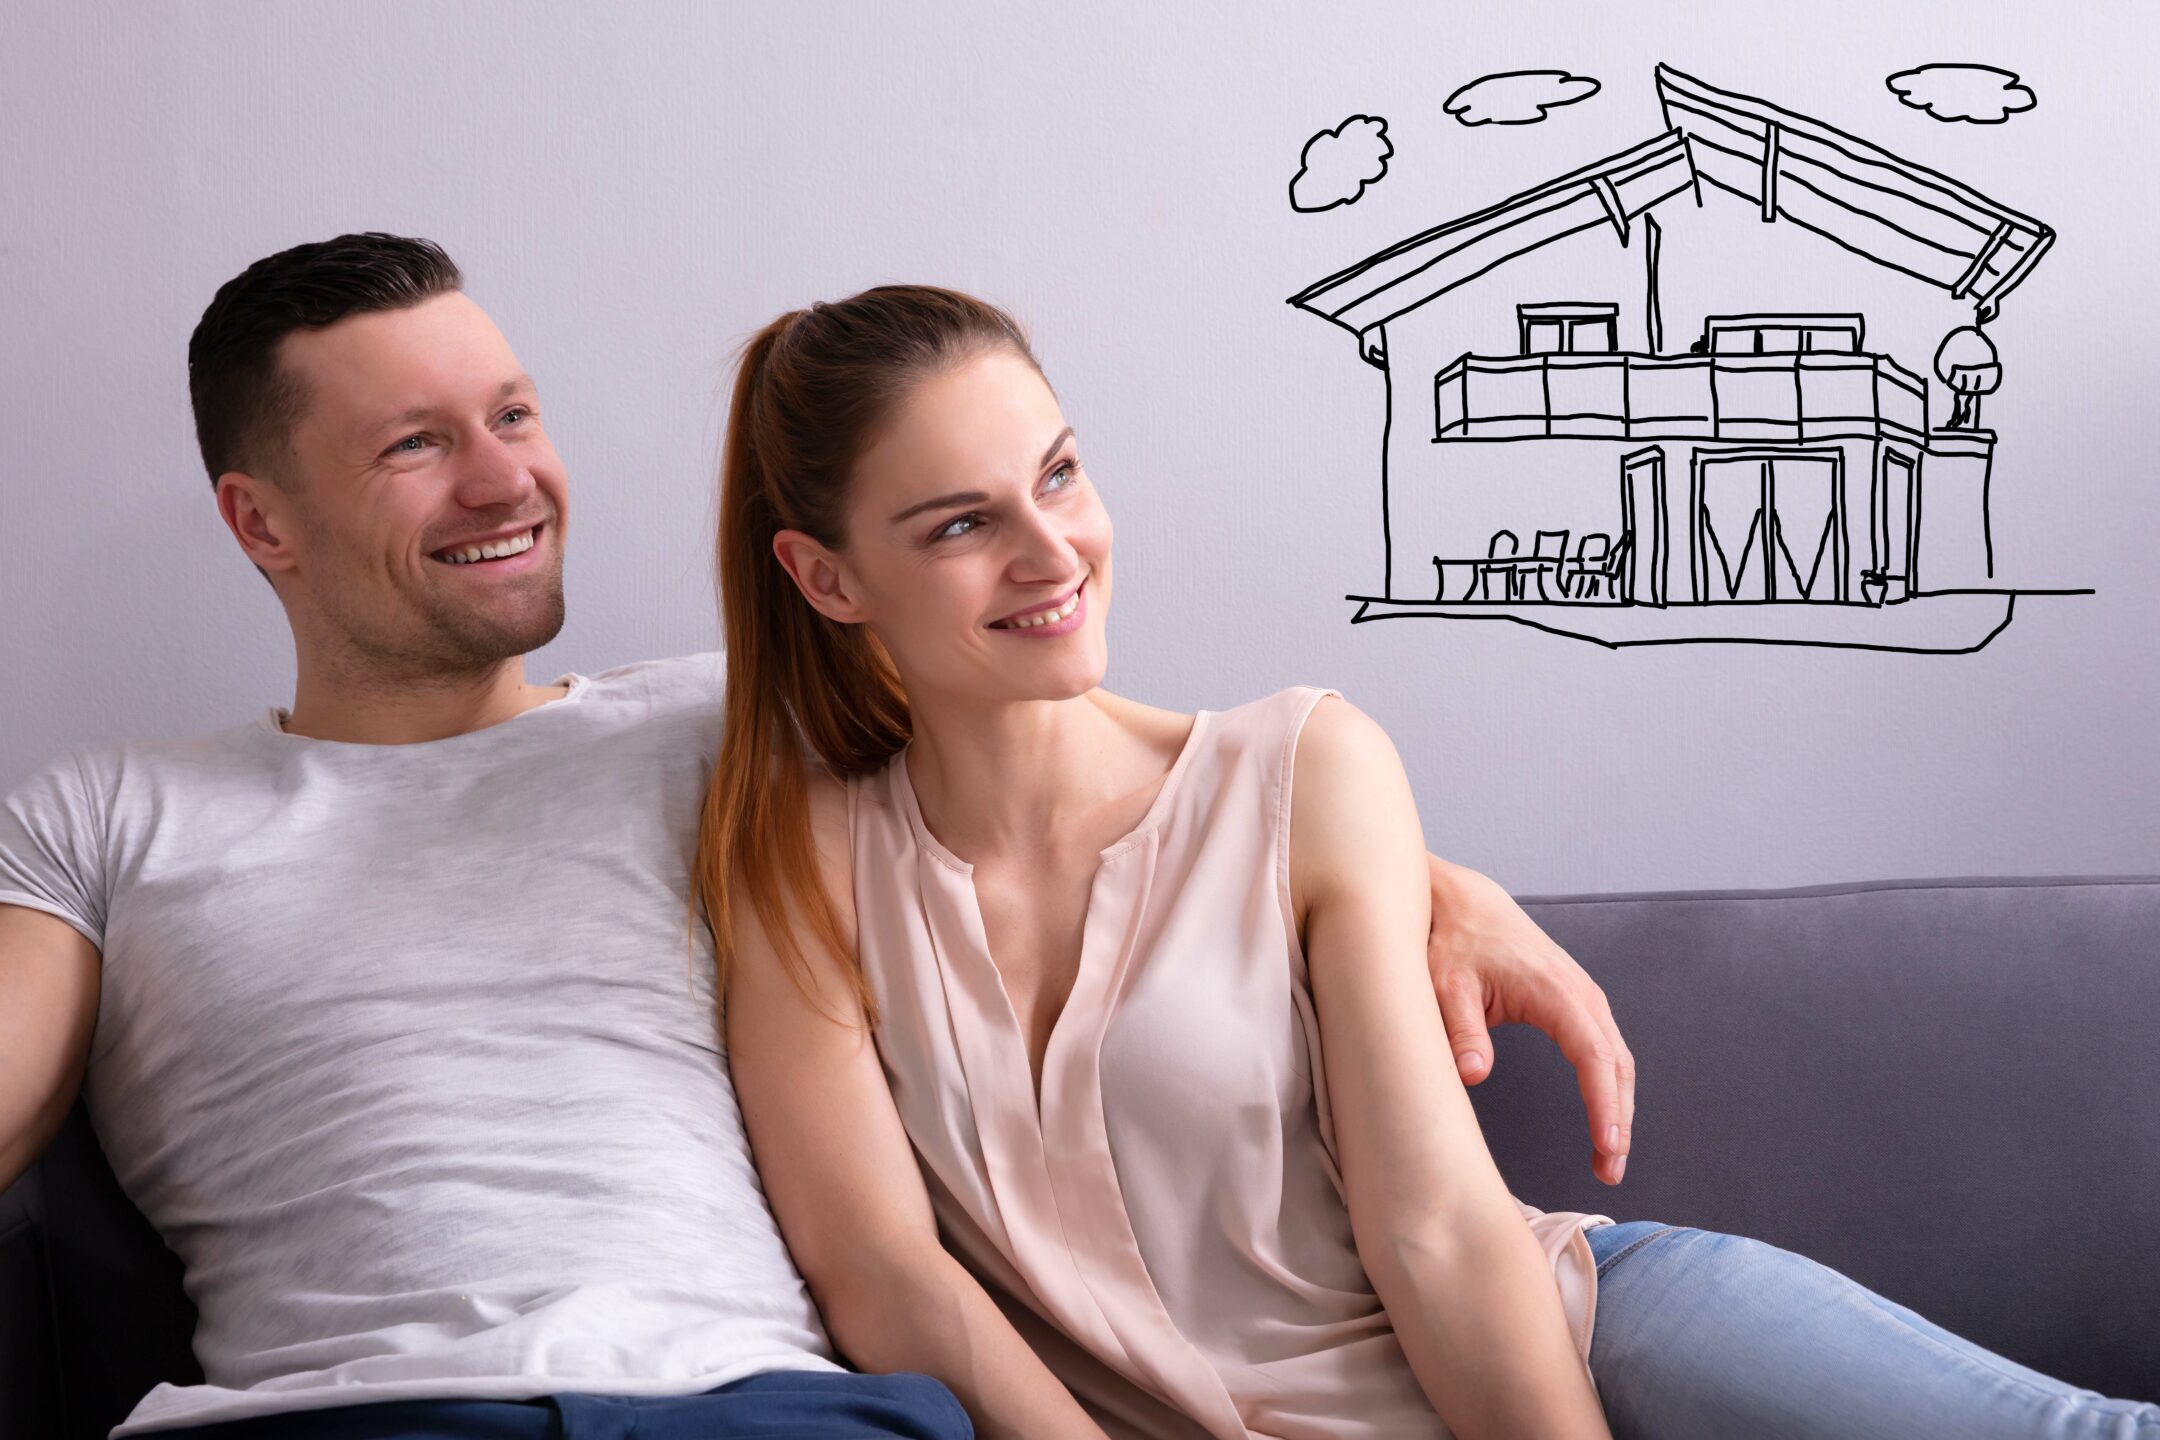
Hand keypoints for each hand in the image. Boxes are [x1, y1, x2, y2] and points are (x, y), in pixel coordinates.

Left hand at [1425, 856, 1633, 1184]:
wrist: (1463, 903)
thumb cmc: (1451, 942)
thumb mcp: (1443, 984)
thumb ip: (1460, 1027)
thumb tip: (1472, 1073)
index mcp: (1553, 989)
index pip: (1592, 1053)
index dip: (1603, 1103)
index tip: (1607, 1145)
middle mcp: (1579, 992)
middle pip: (1616, 1063)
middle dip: (1619, 1119)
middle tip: (1609, 1171)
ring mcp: (1583, 996)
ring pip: (1617, 1059)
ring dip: (1619, 1108)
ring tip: (1608, 1160)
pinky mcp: (1577, 1003)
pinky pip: (1605, 1050)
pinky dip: (1610, 1087)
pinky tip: (1604, 1122)